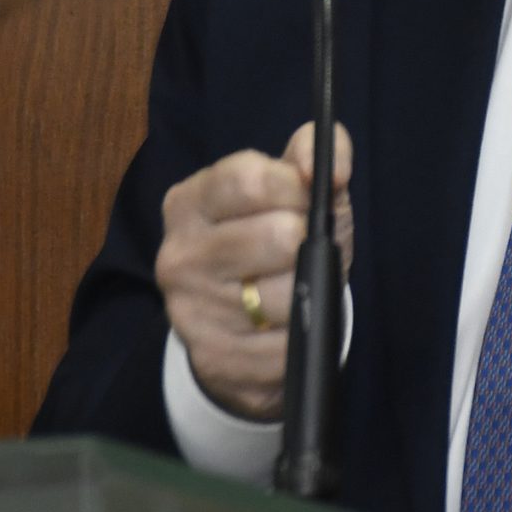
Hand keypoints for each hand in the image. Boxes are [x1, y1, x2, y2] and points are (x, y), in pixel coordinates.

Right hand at [155, 121, 352, 419]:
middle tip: (310, 249)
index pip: (249, 179)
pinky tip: (292, 325)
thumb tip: (332, 168)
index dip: (295, 185)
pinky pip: (288, 344)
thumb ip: (311, 152)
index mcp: (189, 203)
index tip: (312, 195)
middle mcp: (179, 256)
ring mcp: (191, 312)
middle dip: (310, 242)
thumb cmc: (271, 240)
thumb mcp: (288, 188)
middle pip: (277, 236)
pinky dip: (304, 334)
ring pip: (288, 295)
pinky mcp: (215, 359)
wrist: (239, 324)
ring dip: (311, 291)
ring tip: (301, 287)